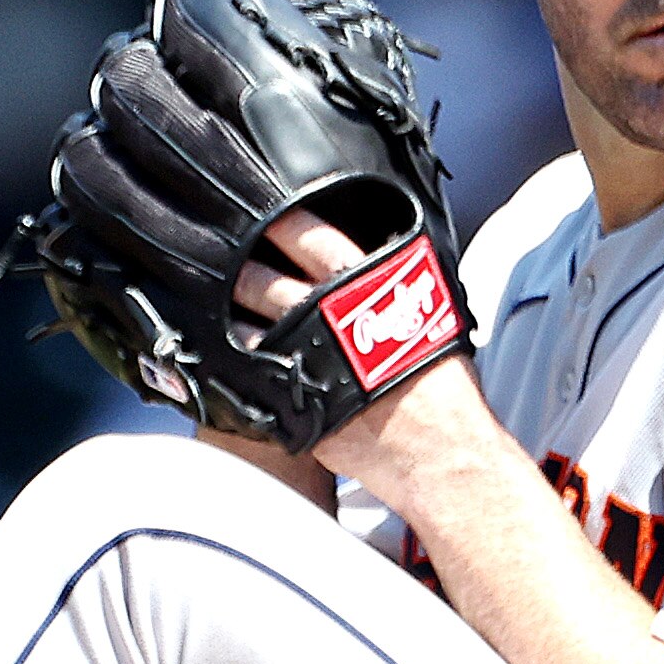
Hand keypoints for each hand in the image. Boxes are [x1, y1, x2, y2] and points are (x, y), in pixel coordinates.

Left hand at [227, 209, 515, 507]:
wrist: (437, 451)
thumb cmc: (442, 391)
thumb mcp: (432, 316)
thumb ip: (398, 286)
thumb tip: (386, 263)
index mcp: (363, 290)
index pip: (315, 240)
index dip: (287, 222)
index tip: (269, 212)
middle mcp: (325, 321)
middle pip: (268, 281)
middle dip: (244, 267)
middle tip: (231, 257)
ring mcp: (302, 362)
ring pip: (249, 325)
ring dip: (230, 312)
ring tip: (220, 301)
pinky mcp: (290, 403)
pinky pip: (250, 374)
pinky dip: (235, 360)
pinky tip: (227, 354)